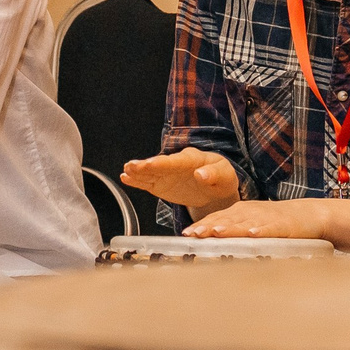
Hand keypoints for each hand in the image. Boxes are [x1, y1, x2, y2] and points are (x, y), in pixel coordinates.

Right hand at [120, 148, 240, 212]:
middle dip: (145, 166)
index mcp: (193, 159)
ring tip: (126, 170)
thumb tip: (201, 174)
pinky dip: (136, 180)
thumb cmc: (222, 179)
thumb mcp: (224, 176)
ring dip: (137, 171)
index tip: (151, 164)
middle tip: (132, 166)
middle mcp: (176, 164)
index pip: (176, 161)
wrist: (216, 190)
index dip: (163, 163)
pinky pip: (147, 182)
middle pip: (159, 164)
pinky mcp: (160, 184)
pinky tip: (125, 177)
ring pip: (150, 172)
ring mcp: (166, 174)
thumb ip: (214, 174)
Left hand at [182, 195, 349, 251]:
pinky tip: (251, 234)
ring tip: (211, 233)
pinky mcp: (289, 223)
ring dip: (228, 226)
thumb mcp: (264, 231)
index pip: (223, 218)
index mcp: (249, 214)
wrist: (323, 217)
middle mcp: (257, 213)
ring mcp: (273, 217)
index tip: (186, 235)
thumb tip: (222, 256)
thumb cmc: (289, 228)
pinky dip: (262, 229)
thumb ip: (244, 238)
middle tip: (190, 236)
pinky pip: (274, 227)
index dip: (205, 225)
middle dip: (209, 227)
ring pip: (246, 220)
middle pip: (229, 218)